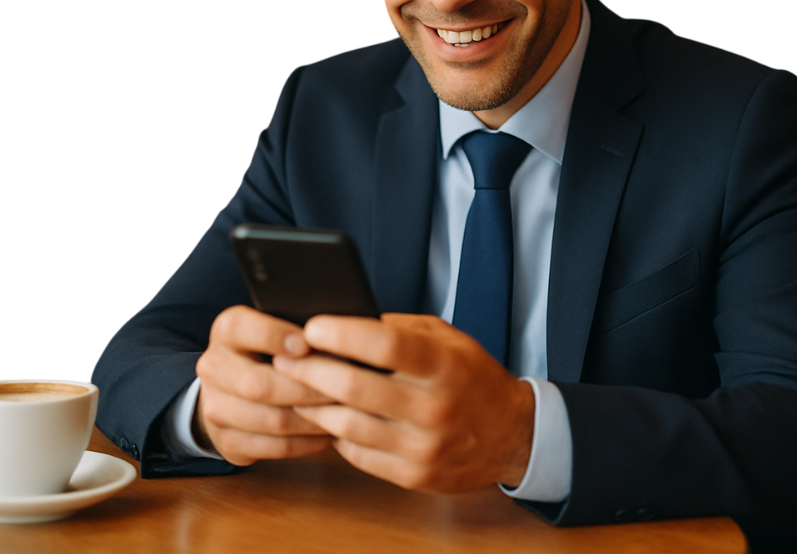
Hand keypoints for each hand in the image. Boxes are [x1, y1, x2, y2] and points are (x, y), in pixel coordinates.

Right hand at [193, 305, 334, 465]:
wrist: (231, 390)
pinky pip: (275, 447)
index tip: (307, 343)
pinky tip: (329, 432)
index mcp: (226, 332)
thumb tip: (340, 337)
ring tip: (345, 413)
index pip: (240, 327)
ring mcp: (215, 408)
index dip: (274, 335)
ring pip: (271, 420)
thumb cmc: (269, 353)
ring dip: (314, 419)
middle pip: (259, 384)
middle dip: (307, 388)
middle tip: (345, 388)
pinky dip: (308, 442)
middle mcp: (213, 368)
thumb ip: (300, 331)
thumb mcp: (277, 330)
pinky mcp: (228, 441)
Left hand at [272, 313, 534, 492]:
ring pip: (346, 425)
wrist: (512, 436)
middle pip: (354, 387)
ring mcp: (422, 447)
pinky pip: (356, 454)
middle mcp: (434, 407)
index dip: (342, 333)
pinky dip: (336, 435)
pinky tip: (327, 418)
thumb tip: (343, 321)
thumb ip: (400, 330)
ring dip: (313, 405)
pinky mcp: (413, 476)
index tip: (311, 326)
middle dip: (310, 370)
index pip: (385, 344)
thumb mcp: (448, 340)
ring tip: (294, 387)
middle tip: (285, 357)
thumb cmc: (471, 378)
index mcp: (443, 366)